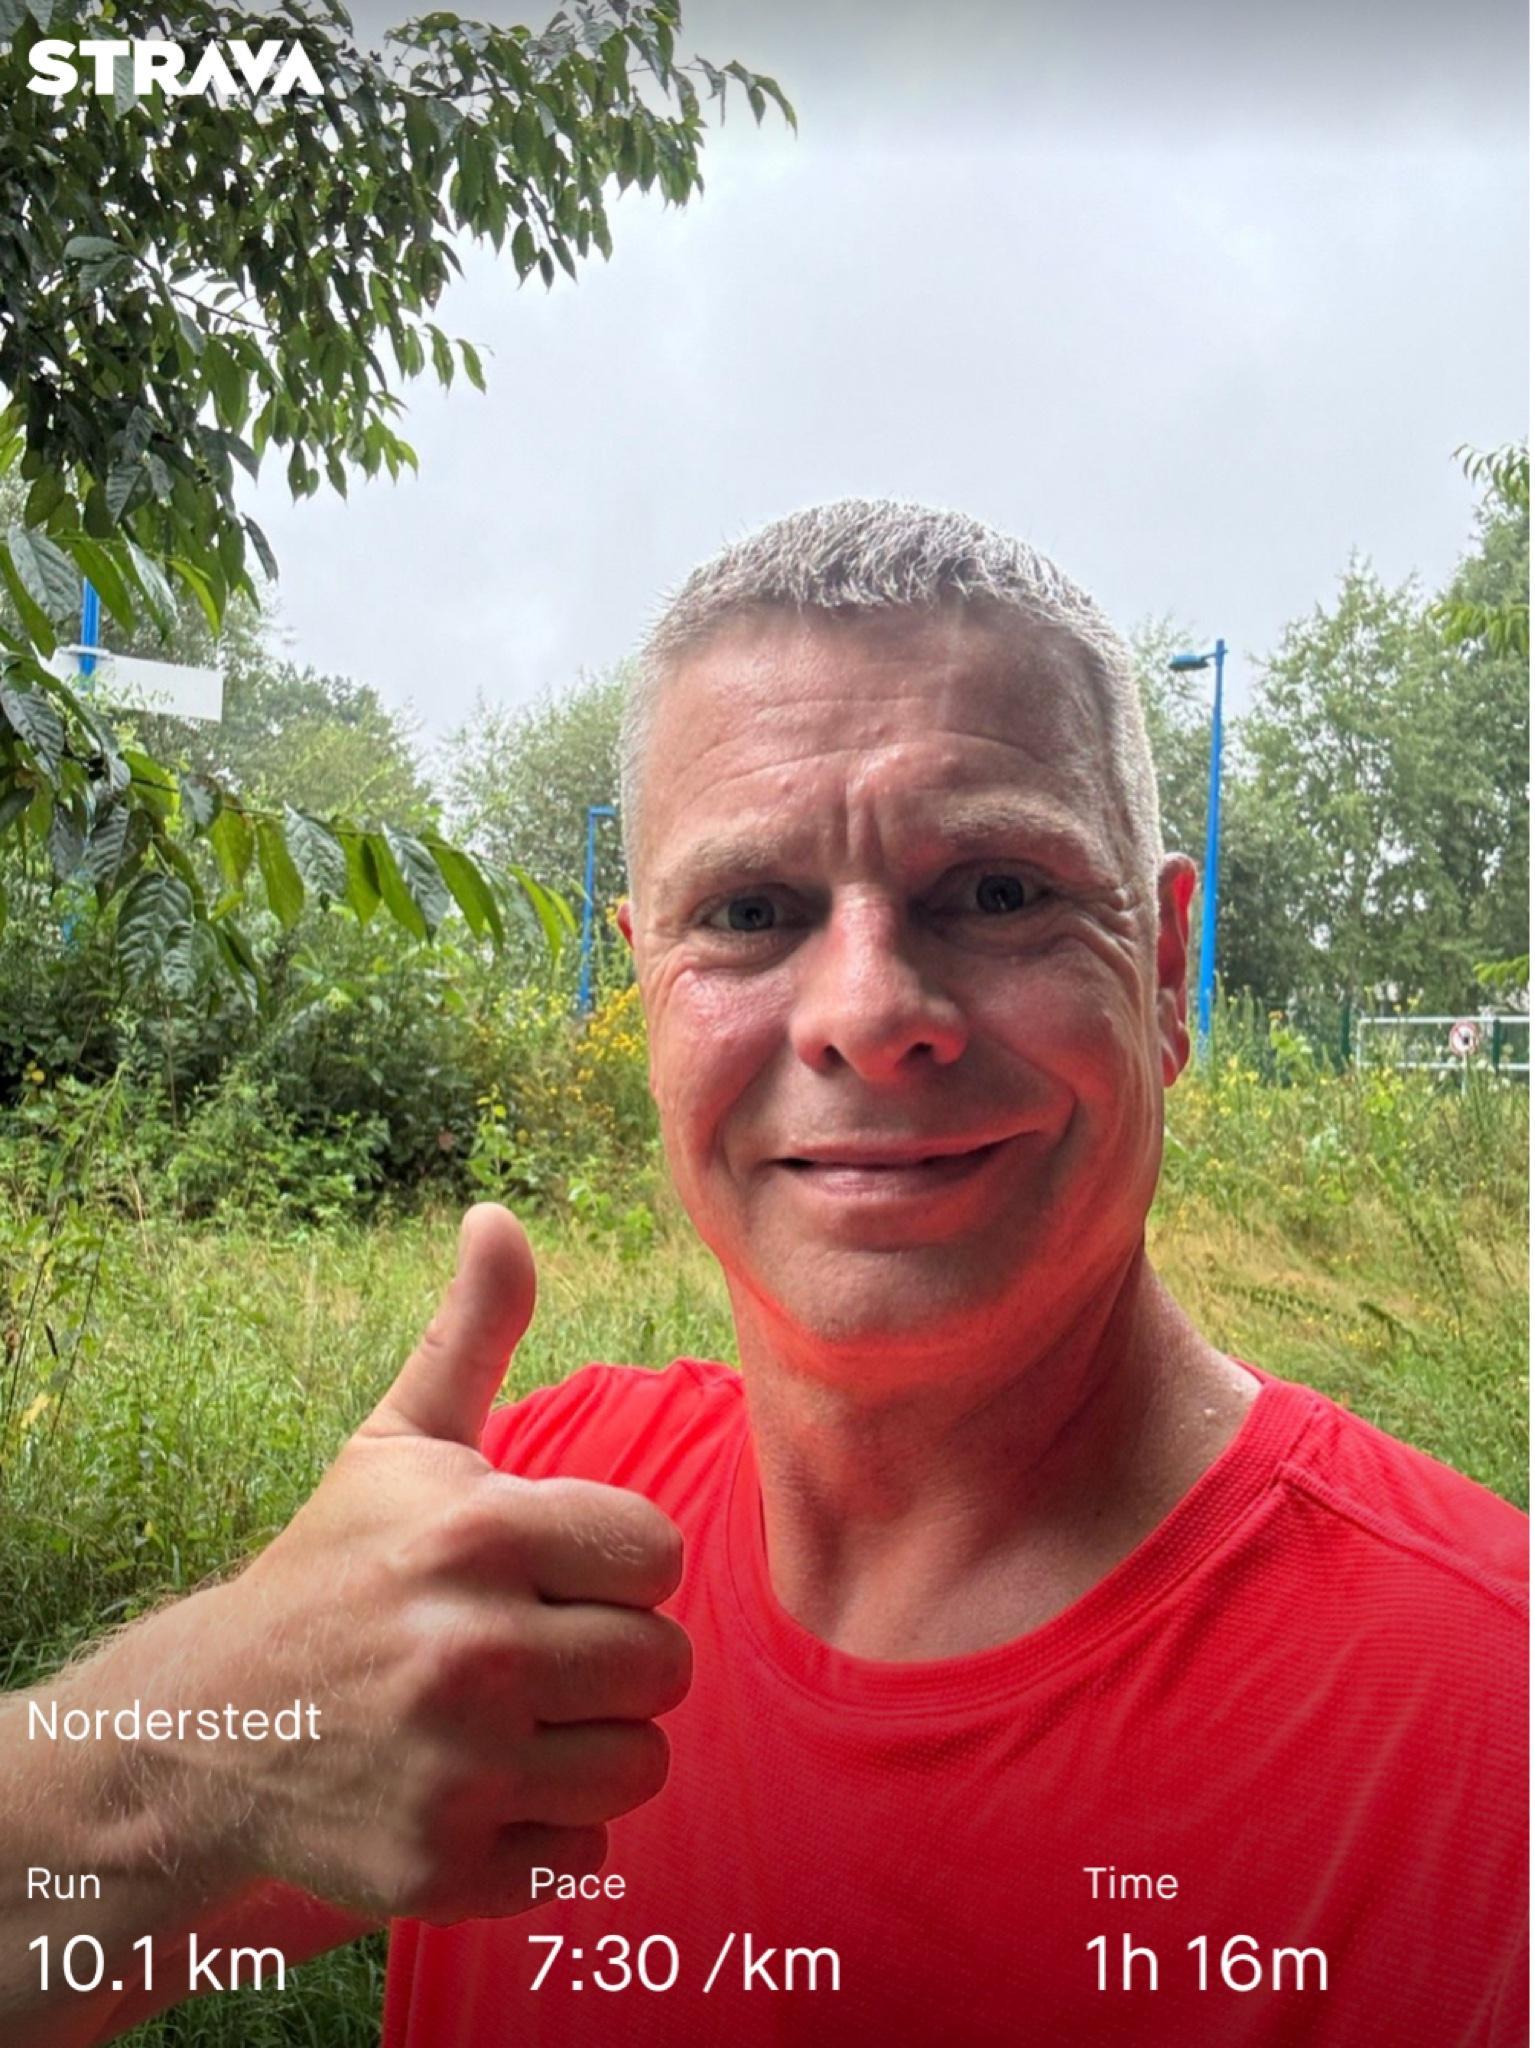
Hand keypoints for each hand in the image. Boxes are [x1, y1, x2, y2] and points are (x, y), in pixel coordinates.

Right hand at [182, 1204, 690, 1923]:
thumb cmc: (335, 1569)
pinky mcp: (442, 1869)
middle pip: (664, 1665)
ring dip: (593, 1747)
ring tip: (517, 1721)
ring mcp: (455, 1769)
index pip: (656, 1556)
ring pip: (640, 1765)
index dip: (615, 1568)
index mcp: (477, 1533)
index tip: (553, 1574)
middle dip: (613, 1660)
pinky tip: (481, 1790)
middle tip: (536, 1653)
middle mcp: (470, 1650)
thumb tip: (498, 1213)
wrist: (214, 1728)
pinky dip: (547, 1833)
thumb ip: (471, 1333)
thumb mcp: (398, 1446)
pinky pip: (585, 1856)